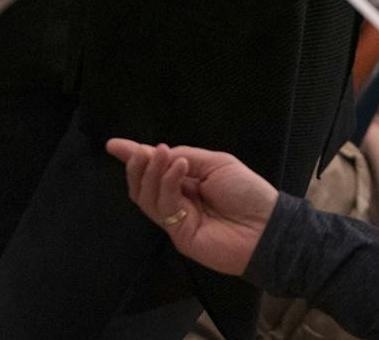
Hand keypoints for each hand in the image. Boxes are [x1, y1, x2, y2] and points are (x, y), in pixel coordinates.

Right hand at [106, 138, 277, 276]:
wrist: (266, 226)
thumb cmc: (247, 191)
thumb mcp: (217, 163)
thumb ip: (187, 157)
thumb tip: (157, 151)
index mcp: (187, 181)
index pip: (155, 169)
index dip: (133, 156)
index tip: (112, 145)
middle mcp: (178, 200)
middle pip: (143, 184)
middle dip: (137, 165)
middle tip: (142, 151)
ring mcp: (176, 219)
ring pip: (147, 196)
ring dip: (151, 172)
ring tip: (163, 153)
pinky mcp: (178, 234)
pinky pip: (163, 206)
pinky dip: (167, 183)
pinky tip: (180, 167)